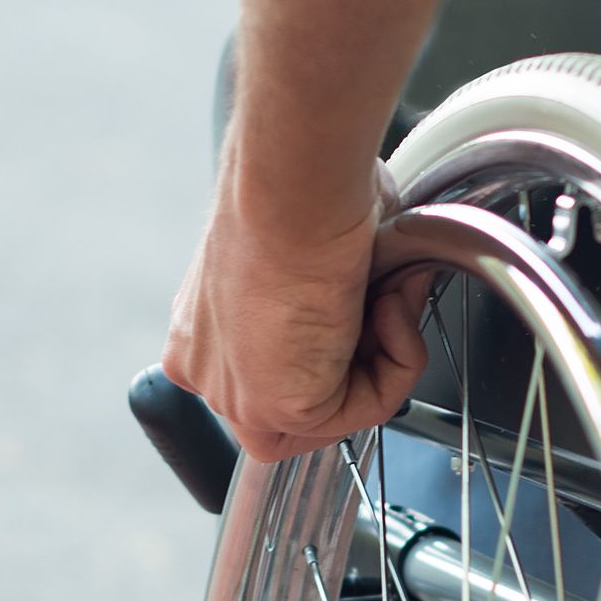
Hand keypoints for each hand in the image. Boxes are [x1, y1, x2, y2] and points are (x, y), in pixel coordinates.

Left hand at [164, 180, 433, 464]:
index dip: (336, 351)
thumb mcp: (310, 248)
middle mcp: (209, 369)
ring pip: (340, 411)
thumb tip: (383, 287)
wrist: (292, 189)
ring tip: (387, 297)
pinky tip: (385, 307)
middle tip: (387, 301)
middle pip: (304, 403)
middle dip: (364, 358)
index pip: (270, 374)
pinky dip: (398, 359)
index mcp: (201, 330)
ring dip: (386, 356)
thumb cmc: (299, 191)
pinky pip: (368, 408)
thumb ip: (329, 292)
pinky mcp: (282, 409)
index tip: (372, 306)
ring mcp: (240, 397)